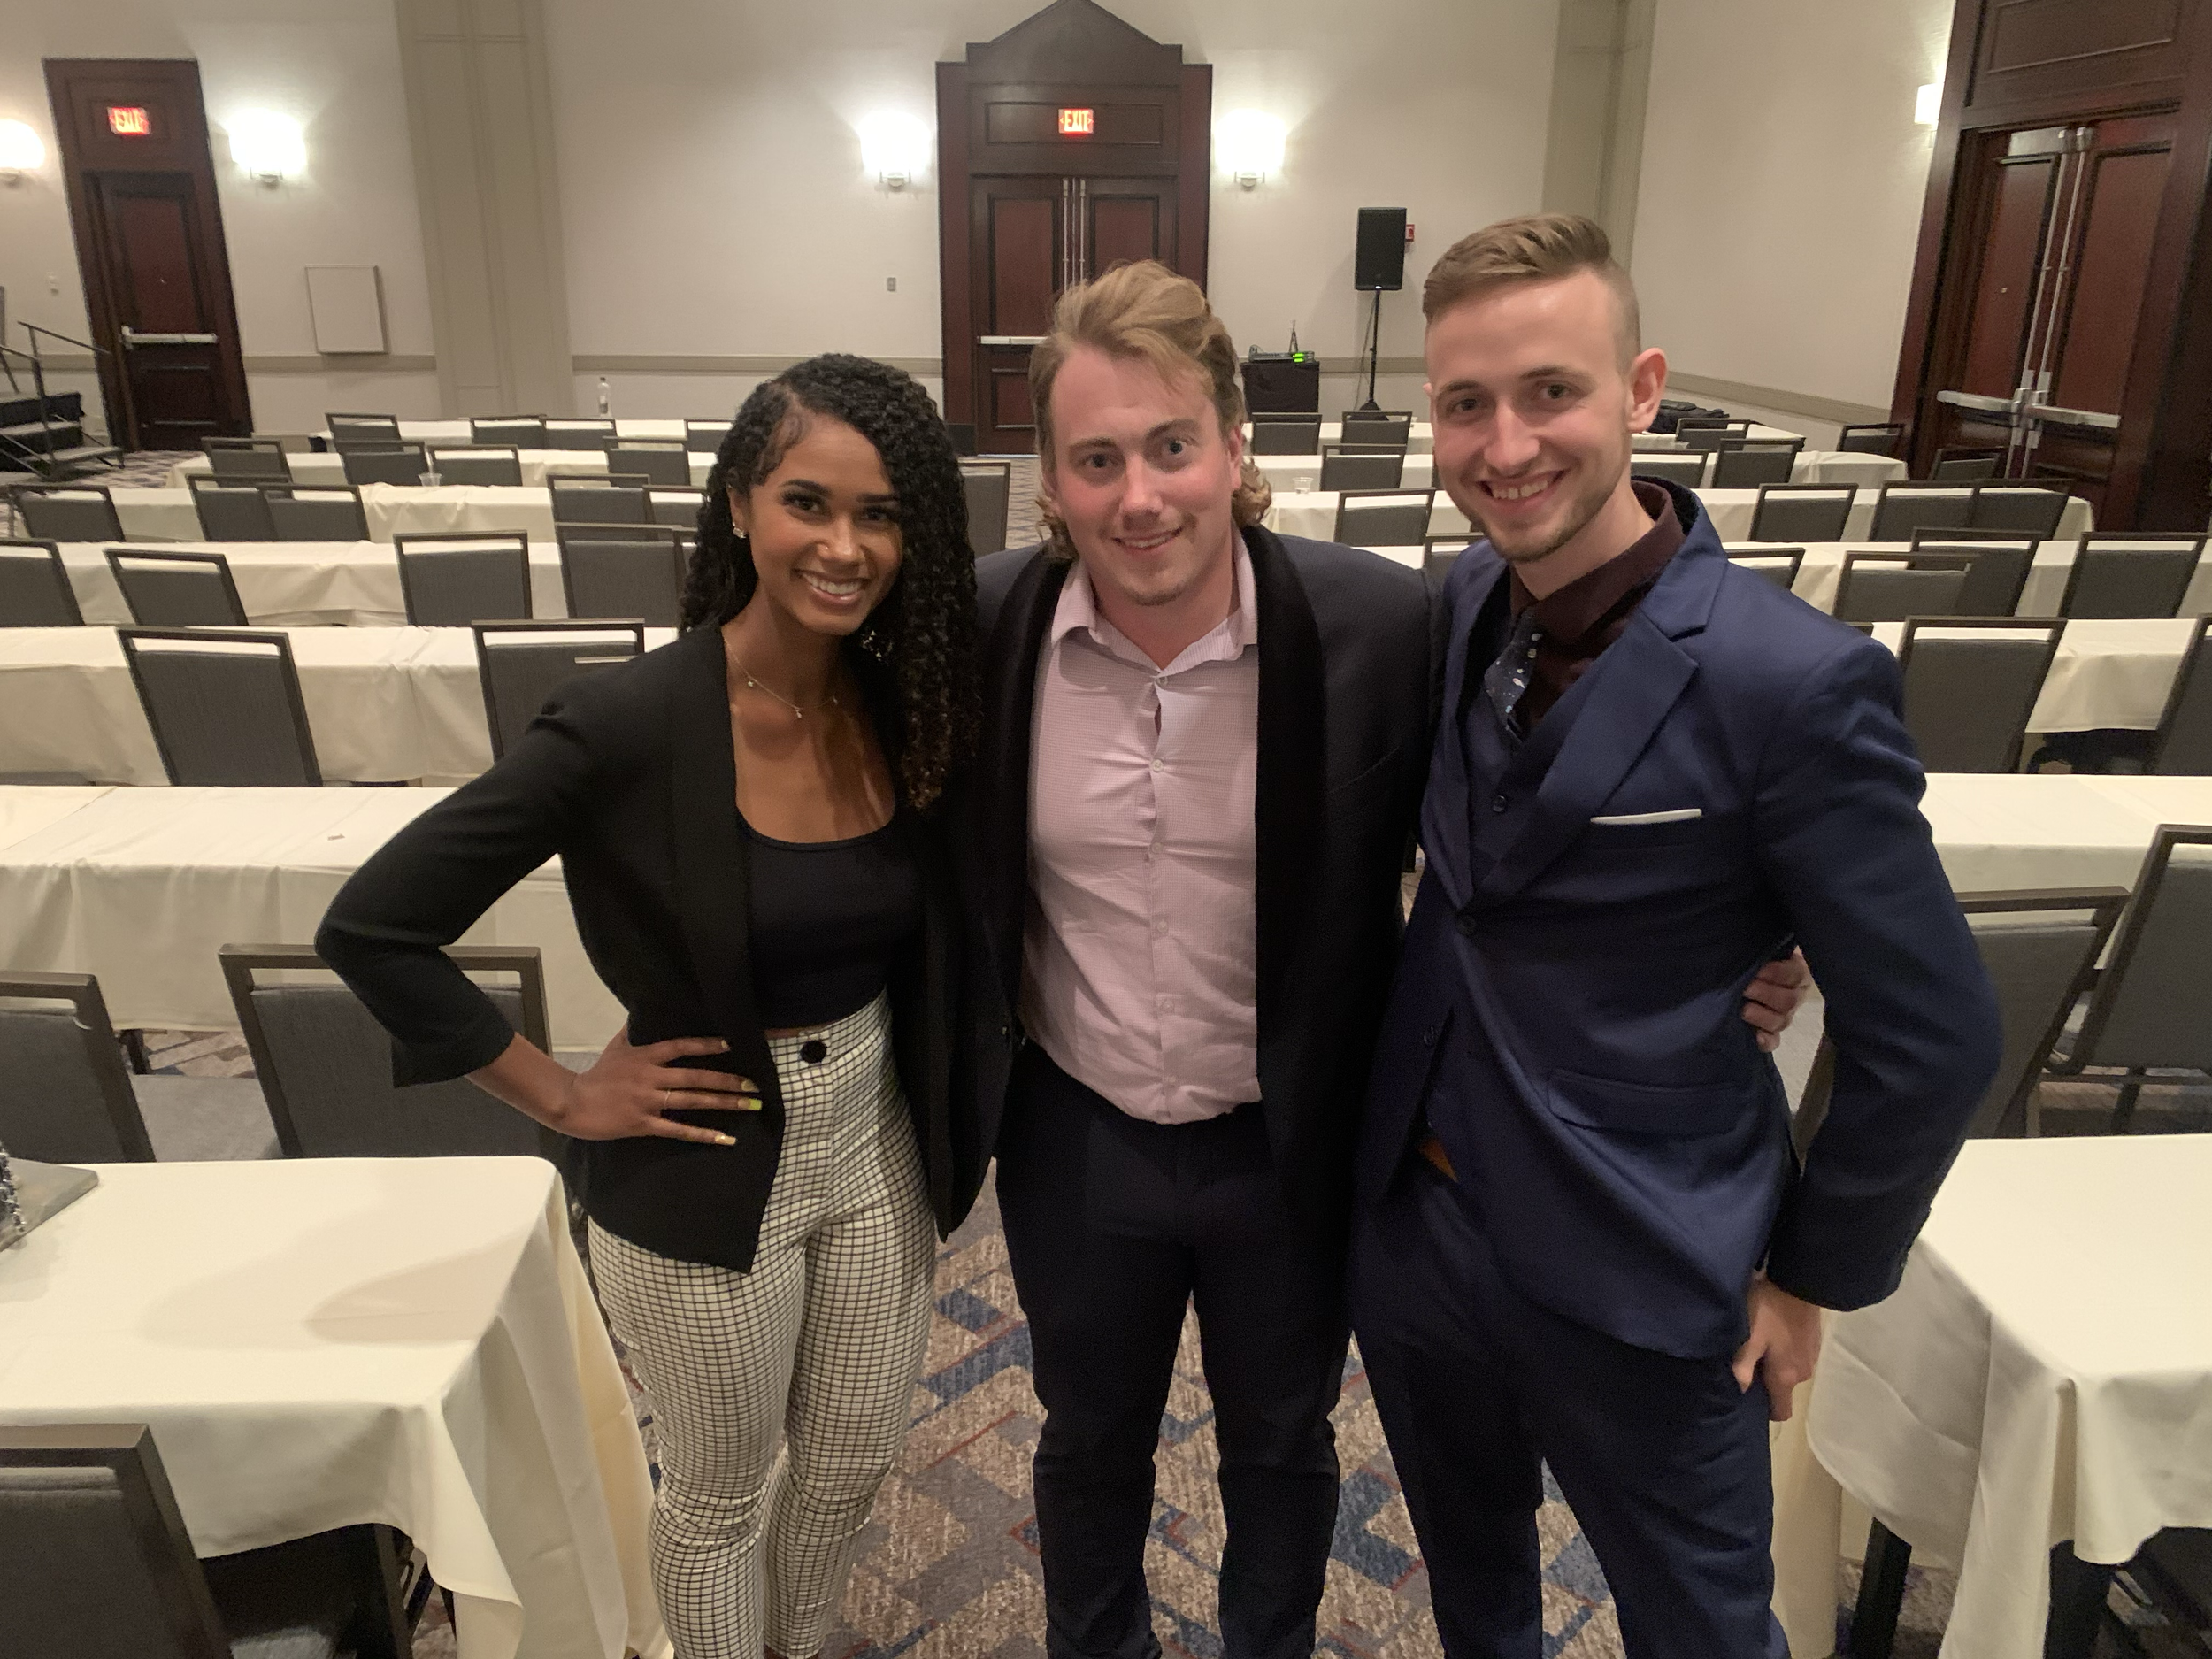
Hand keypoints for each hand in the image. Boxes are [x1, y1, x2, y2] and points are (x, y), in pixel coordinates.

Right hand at [554, 1028, 759, 1144]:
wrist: (573, 1103)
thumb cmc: (597, 1075)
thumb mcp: (615, 1047)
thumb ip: (632, 1032)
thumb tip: (641, 1012)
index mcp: (645, 1057)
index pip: (681, 1047)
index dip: (705, 1045)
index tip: (729, 1045)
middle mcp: (651, 1077)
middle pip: (695, 1077)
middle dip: (727, 1081)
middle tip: (753, 1084)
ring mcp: (648, 1101)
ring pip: (692, 1102)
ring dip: (723, 1104)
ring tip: (749, 1105)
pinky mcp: (643, 1124)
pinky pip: (678, 1130)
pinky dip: (702, 1134)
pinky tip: (723, 1138)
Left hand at [1731, 1276, 1823, 1420]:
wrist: (1801, 1281)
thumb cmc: (1770, 1311)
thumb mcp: (1749, 1337)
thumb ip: (1742, 1366)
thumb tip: (1737, 1391)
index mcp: (1786, 1377)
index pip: (1781, 1412)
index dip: (1763, 1409)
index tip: (1746, 1395)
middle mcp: (1803, 1373)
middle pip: (1782, 1390)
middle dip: (1764, 1381)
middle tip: (1743, 1361)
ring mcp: (1811, 1357)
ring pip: (1788, 1371)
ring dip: (1773, 1363)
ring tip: (1755, 1344)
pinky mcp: (1813, 1341)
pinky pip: (1795, 1356)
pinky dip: (1784, 1351)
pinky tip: (1771, 1332)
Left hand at [1740, 948, 1810, 1052]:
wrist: (1739, 973)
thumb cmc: (1751, 958)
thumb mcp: (1760, 947)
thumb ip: (1764, 948)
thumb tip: (1752, 939)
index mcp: (1797, 972)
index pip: (1796, 974)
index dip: (1778, 973)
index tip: (1758, 970)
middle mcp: (1794, 995)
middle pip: (1790, 1000)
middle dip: (1767, 994)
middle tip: (1747, 988)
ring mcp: (1783, 1016)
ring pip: (1782, 1021)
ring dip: (1762, 1016)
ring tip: (1743, 1009)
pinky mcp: (1770, 1033)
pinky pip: (1773, 1042)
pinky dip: (1766, 1041)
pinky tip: (1756, 1037)